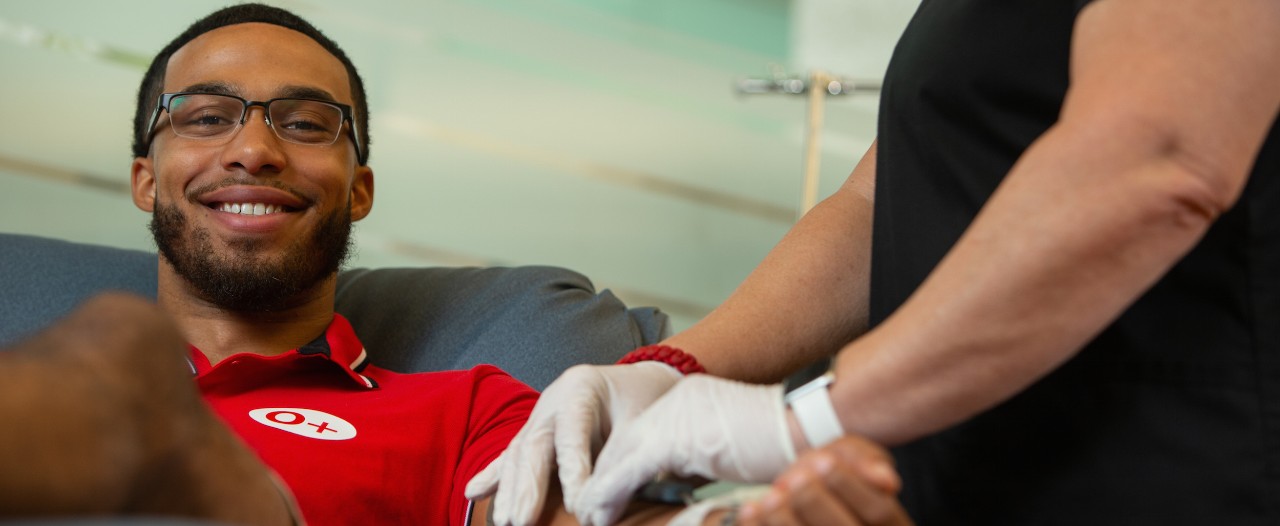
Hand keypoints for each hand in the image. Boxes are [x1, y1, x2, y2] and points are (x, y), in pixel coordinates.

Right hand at [465, 362, 681, 524]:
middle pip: (533, 444)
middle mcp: (553, 400)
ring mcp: (539, 415)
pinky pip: (510, 455)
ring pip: (518, 452)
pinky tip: (471, 494)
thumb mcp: (642, 419)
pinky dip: (492, 476)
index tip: (577, 505)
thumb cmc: (642, 399)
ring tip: (504, 521)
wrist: (635, 379)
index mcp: (581, 389)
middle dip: (527, 486)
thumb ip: (623, 453)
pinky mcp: (534, 431)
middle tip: (521, 521)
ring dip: (509, 490)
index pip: (571, 433)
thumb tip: (609, 498)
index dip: (571, 470)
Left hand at [573, 375, 795, 525]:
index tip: (609, 492)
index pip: (644, 432)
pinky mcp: (674, 437)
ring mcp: (673, 414)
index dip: (623, 465)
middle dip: (603, 476)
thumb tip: (686, 481)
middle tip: (588, 507)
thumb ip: (703, 458)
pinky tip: (599, 515)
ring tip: (589, 517)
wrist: (812, 426)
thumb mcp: (734, 449)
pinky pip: (628, 471)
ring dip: (600, 491)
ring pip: (619, 455)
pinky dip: (609, 495)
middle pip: (625, 440)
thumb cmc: (790, 444)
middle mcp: (677, 398)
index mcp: (692, 398)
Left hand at [736, 435, 910, 525]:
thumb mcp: (856, 460)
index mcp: (891, 524)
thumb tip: (885, 479)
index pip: (879, 510)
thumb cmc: (836, 476)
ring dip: (786, 521)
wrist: (808, 496)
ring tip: (772, 495)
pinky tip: (751, 511)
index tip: (823, 461)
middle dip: (815, 502)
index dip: (849, 485)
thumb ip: (867, 462)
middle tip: (795, 478)